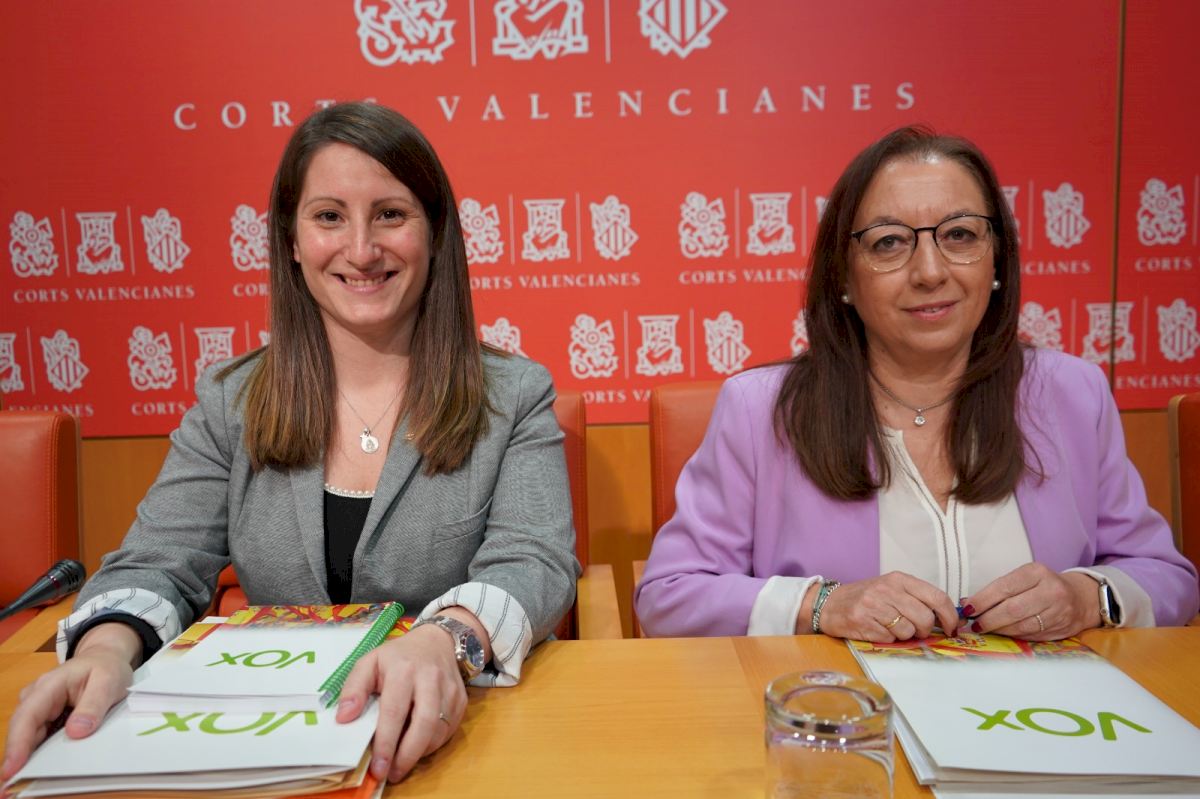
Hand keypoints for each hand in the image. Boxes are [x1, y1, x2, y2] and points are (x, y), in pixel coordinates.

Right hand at [2, 623, 139, 779]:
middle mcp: (38, 698)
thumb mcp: (108, 681)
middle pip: (23, 731)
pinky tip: (43, 772)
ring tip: (24, 785)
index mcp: (50, 685)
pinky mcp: (47, 719)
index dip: (17, 744)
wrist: (107, 658)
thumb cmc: (107, 667)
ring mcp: (40, 709)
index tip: (11, 769)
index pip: (27, 716)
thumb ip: (93, 705)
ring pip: (30, 738)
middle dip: (16, 759)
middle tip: (9, 789)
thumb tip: (76, 732)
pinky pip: (41, 739)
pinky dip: (40, 755)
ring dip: (27, 760)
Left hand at [335, 625, 467, 782]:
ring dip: (419, 753)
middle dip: (407, 754)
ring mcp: (449, 689)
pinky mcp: (461, 699)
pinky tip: (417, 746)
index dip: (386, 742)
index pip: (395, 710)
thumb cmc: (398, 656)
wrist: (436, 641)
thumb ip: (353, 689)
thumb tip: (344, 719)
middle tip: (391, 773)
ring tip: (401, 763)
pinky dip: (432, 744)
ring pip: (439, 730)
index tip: (378, 766)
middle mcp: (430, 678)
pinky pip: (448, 730)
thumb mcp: (369, 662)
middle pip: (424, 723)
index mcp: (403, 669)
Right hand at [810, 571, 958, 641]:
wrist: (829, 604)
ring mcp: (874, 605)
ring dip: (904, 635)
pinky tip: (877, 630)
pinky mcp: (863, 622)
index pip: (936, 596)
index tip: (952, 628)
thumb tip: (947, 619)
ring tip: (890, 627)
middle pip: (924, 618)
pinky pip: (890, 639)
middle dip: (924, 630)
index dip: (949, 616)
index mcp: (899, 579)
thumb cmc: (866, 598)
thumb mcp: (891, 589)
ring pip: (908, 631)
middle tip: (915, 631)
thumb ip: (917, 599)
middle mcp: (888, 589)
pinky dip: (887, 639)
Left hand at [959, 564, 1099, 640]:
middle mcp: (1050, 591)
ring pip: (1020, 625)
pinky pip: (1030, 635)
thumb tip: (968, 602)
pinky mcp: (1061, 629)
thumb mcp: (1025, 578)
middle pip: (1012, 609)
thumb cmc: (1044, 586)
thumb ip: (999, 589)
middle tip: (975, 623)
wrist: (1081, 598)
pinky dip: (1012, 634)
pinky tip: (1002, 632)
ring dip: (998, 629)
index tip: (968, 608)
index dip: (983, 599)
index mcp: (1037, 572)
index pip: (1004, 587)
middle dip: (989, 618)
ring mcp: (1058, 612)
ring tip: (985, 628)